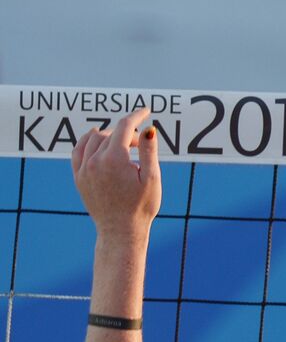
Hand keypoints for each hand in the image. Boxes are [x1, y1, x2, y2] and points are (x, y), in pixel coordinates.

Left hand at [72, 109, 161, 238]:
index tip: (146, 110)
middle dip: (129, 133)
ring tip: (125, 148)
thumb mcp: (152, 178)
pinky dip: (88, 141)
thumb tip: (148, 129)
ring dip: (110, 136)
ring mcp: (83, 169)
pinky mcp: (78, 177)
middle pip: (111, 133)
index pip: (124, 126)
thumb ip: (149, 151)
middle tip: (142, 145)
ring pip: (93, 138)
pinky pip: (78, 150)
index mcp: (114, 160)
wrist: (121, 230)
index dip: (136, 115)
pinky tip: (98, 141)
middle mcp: (95, 161)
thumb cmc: (142, 206)